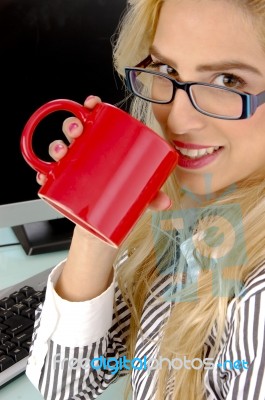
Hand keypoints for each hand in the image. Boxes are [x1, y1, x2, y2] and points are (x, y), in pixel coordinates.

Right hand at [36, 95, 171, 211]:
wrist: (101, 227)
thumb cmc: (118, 202)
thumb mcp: (137, 198)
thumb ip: (150, 198)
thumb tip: (165, 201)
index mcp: (104, 149)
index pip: (96, 122)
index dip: (91, 108)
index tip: (93, 103)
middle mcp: (86, 155)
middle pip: (76, 132)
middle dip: (72, 125)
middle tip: (78, 131)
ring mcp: (73, 170)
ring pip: (60, 150)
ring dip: (56, 146)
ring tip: (62, 151)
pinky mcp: (62, 187)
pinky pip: (49, 175)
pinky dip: (42, 172)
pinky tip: (43, 174)